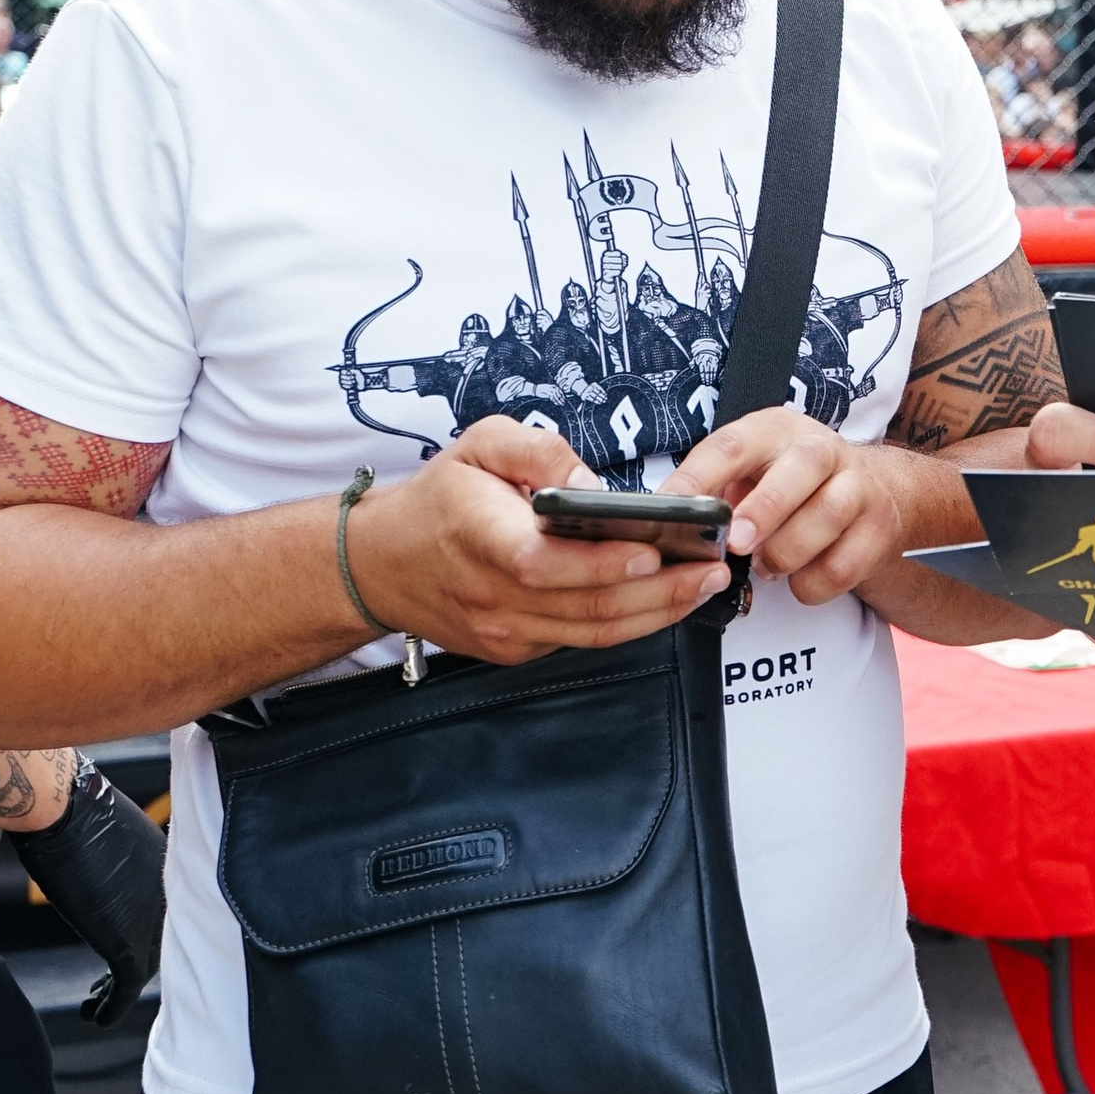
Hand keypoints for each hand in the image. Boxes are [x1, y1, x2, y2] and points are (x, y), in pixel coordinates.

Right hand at [344, 418, 727, 666]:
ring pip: (593, 632)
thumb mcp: (478, 445)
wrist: (383, 564)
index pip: (545, 563)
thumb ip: (535, 449)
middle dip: (661, 590)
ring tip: (703, 585)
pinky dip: (629, 623)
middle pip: (586, 605)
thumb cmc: (438, 500)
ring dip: (658, 613)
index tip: (653, 550)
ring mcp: (506, 629)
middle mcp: (494, 594)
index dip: (602, 563)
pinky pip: (582, 640)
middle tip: (711, 568)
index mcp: (481, 538)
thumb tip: (587, 483)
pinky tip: (664, 600)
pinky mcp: (517, 648)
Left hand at [670, 405, 918, 607]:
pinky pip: (842, 567)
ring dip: (787, 553)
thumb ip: (715, 492)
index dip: (698, 478)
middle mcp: (821, 449)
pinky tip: (800, 575)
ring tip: (768, 564)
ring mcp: (858, 485)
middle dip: (766, 509)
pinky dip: (812, 583)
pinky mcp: (880, 527)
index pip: (732, 445)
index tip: (671, 511)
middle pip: (800, 468)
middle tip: (739, 543)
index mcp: (775, 431)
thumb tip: (670, 522)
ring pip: (827, 517)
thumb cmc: (792, 485)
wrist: (876, 493)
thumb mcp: (753, 472)